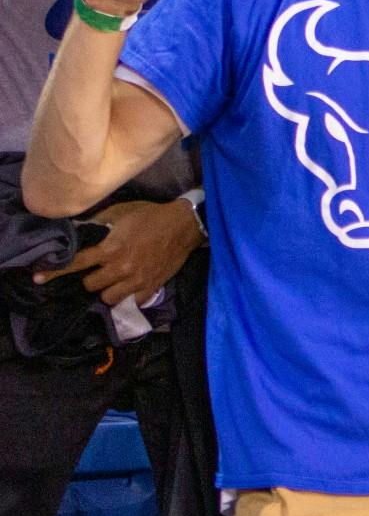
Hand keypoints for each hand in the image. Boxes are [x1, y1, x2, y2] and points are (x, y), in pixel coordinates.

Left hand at [35, 199, 201, 303]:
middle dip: (90, 278)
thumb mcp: (119, 213)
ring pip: (108, 298)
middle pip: (90, 285)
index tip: (38, 278)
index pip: (75, 263)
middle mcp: (121, 267)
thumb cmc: (150, 216)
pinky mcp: (152, 286)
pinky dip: (127, 296)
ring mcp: (137, 280)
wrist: (184, 225)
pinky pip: (131, 302)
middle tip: (97, 270)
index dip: (54, 271)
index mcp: (110, 248)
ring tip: (113, 281)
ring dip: (107, 290)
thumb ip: (96, 223)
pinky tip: (129, 287)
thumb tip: (75, 230)